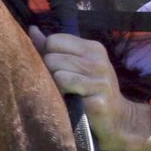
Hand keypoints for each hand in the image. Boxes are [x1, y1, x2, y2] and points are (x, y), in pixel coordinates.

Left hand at [29, 26, 150, 150]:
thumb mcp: (78, 65)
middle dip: (50, 73)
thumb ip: (54, 48)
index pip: (54, 40)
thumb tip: (32, 30)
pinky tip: (73, 104)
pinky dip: (63, 99)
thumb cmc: (92, 91)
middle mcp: (98, 61)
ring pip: (57, 74)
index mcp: (93, 48)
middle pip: (52, 57)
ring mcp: (100, 81)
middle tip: (62, 87)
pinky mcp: (97, 100)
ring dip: (56, 88)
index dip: (48, 55)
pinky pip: (66, 91)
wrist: (118, 121)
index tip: (57, 69)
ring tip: (67, 95)